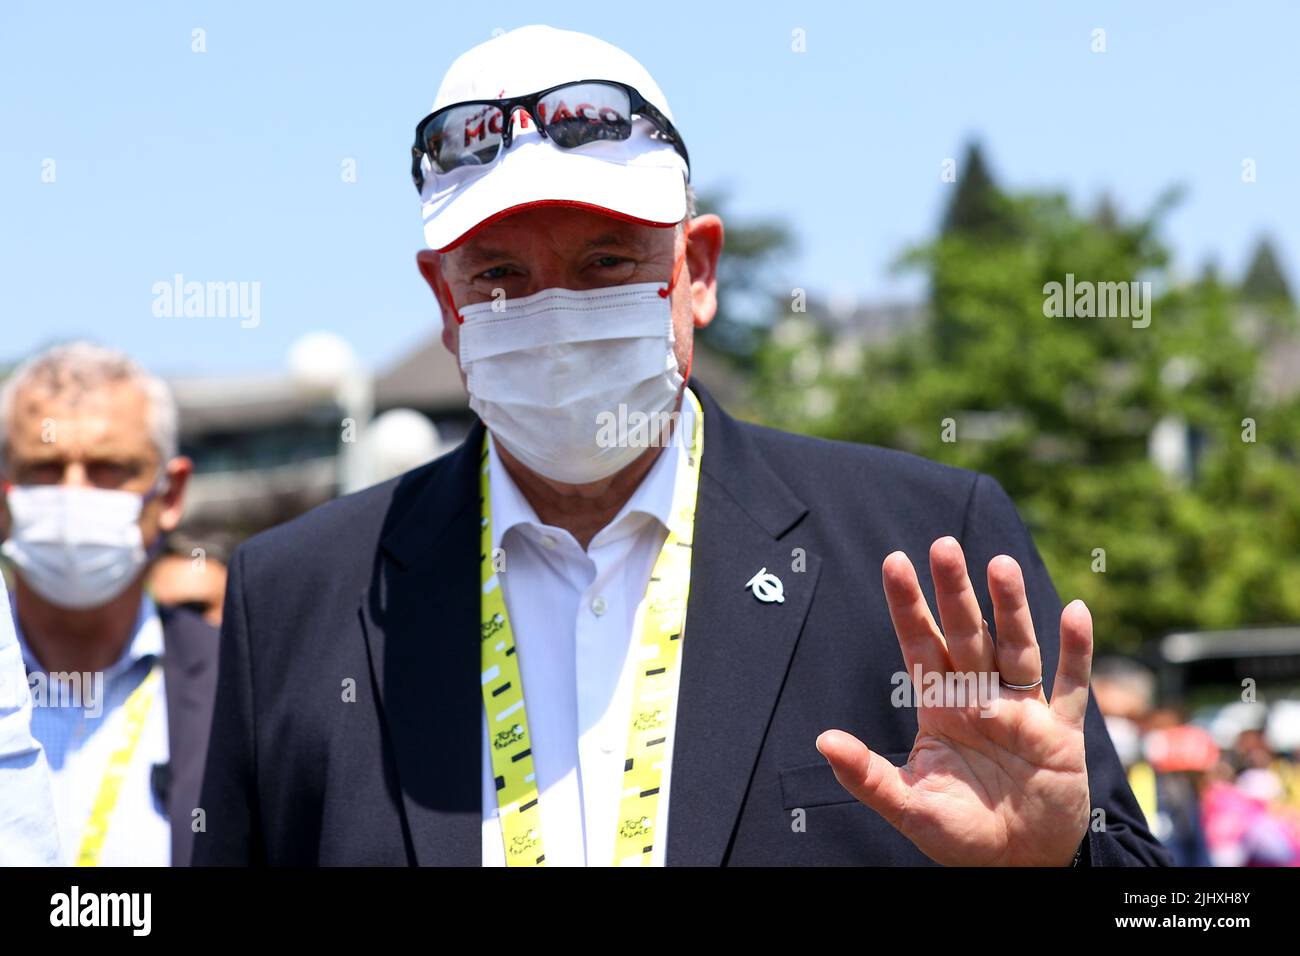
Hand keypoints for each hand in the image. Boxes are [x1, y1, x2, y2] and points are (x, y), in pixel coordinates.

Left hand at [816, 536, 1092, 865]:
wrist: (1016, 867)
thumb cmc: (958, 833)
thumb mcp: (907, 805)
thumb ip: (866, 775)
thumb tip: (823, 740)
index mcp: (940, 708)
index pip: (920, 645)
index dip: (908, 605)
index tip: (894, 562)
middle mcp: (980, 698)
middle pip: (966, 634)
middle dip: (955, 592)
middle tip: (943, 544)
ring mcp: (1022, 711)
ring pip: (1016, 648)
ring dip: (1011, 609)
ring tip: (1002, 565)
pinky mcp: (1061, 734)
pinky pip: (1071, 686)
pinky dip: (1076, 651)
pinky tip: (1075, 610)